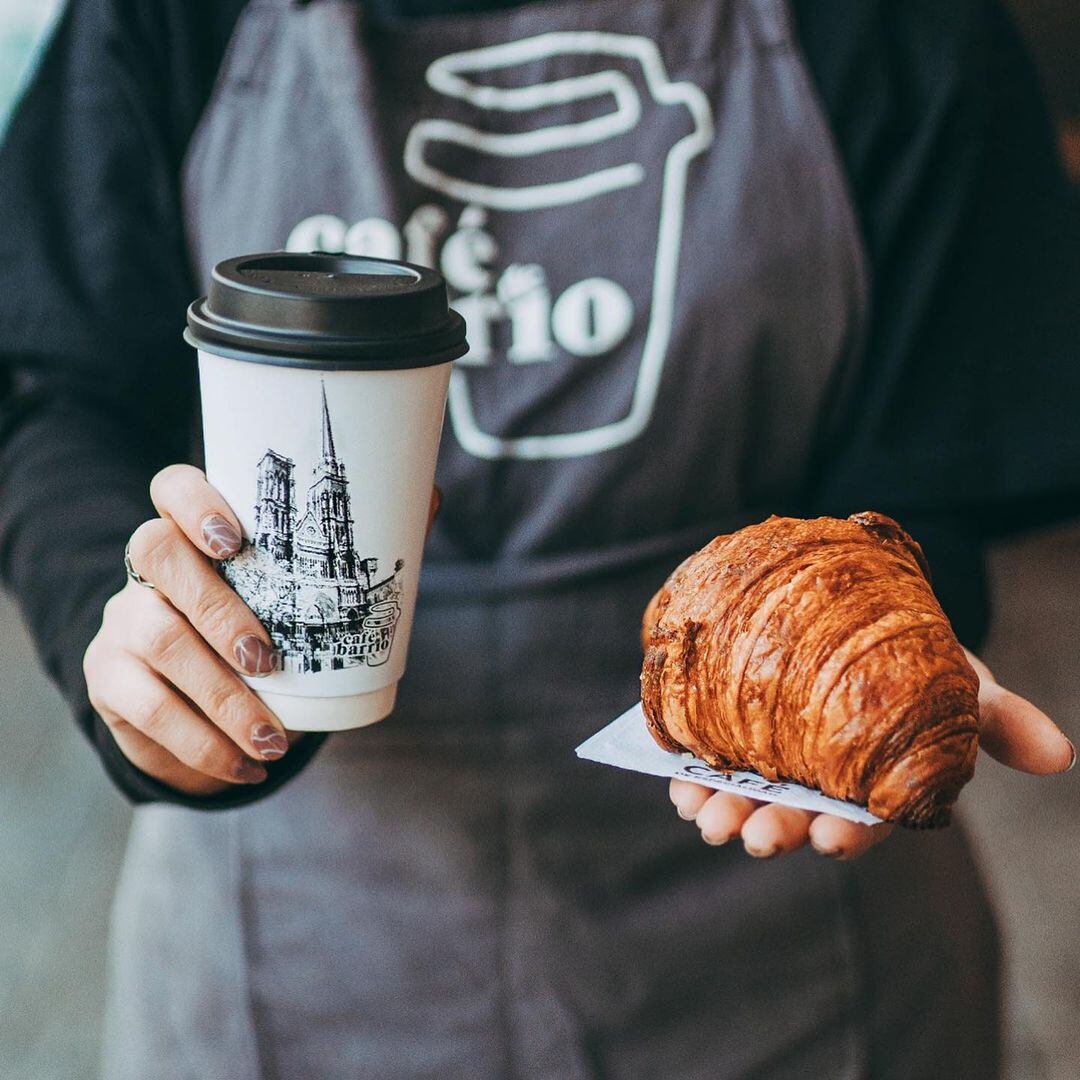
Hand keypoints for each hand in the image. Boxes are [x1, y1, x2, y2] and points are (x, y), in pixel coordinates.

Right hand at [85, 467, 442, 797]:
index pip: (172, 488)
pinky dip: (201, 744)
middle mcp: (150, 569)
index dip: (193, 501)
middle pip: (159, 557)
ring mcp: (124, 620)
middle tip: (270, 661)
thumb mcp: (303, 594)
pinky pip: (146, 709)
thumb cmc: (268, 629)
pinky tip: (245, 765)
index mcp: (197, 534)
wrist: (206, 703)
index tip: (234, 538)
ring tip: (273, 740)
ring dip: (222, 698)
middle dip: (219, 610)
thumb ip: (360, 544)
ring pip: (159, 641)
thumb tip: (429, 495)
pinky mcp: (110, 680)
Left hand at [669, 648, 1074, 859]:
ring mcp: (768, 756)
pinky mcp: (729, 727)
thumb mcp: (961, 683)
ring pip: (742, 793)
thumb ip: (999, 719)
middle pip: (794, 812)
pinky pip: (703, 755)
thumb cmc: (915, 662)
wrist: (856, 617)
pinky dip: (686, 770)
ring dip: (720, 809)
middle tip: (754, 836)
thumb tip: (1061, 754)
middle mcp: (816, 777)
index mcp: (870, 781)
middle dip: (775, 828)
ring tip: (702, 815)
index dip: (849, 832)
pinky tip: (673, 779)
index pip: (863, 818)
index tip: (834, 840)